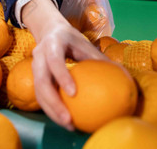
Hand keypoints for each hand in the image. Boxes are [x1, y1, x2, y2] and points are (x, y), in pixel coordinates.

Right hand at [21, 0, 108, 129]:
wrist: (50, 31)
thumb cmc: (71, 39)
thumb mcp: (84, 43)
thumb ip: (99, 57)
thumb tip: (122, 72)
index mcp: (53, 43)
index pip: (54, 60)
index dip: (62, 76)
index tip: (73, 93)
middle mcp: (40, 54)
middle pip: (42, 81)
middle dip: (53, 102)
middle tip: (69, 119)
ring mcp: (34, 66)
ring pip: (38, 92)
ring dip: (52, 110)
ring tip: (69, 125)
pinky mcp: (34, 77)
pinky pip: (39, 96)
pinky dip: (51, 109)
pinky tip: (65, 120)